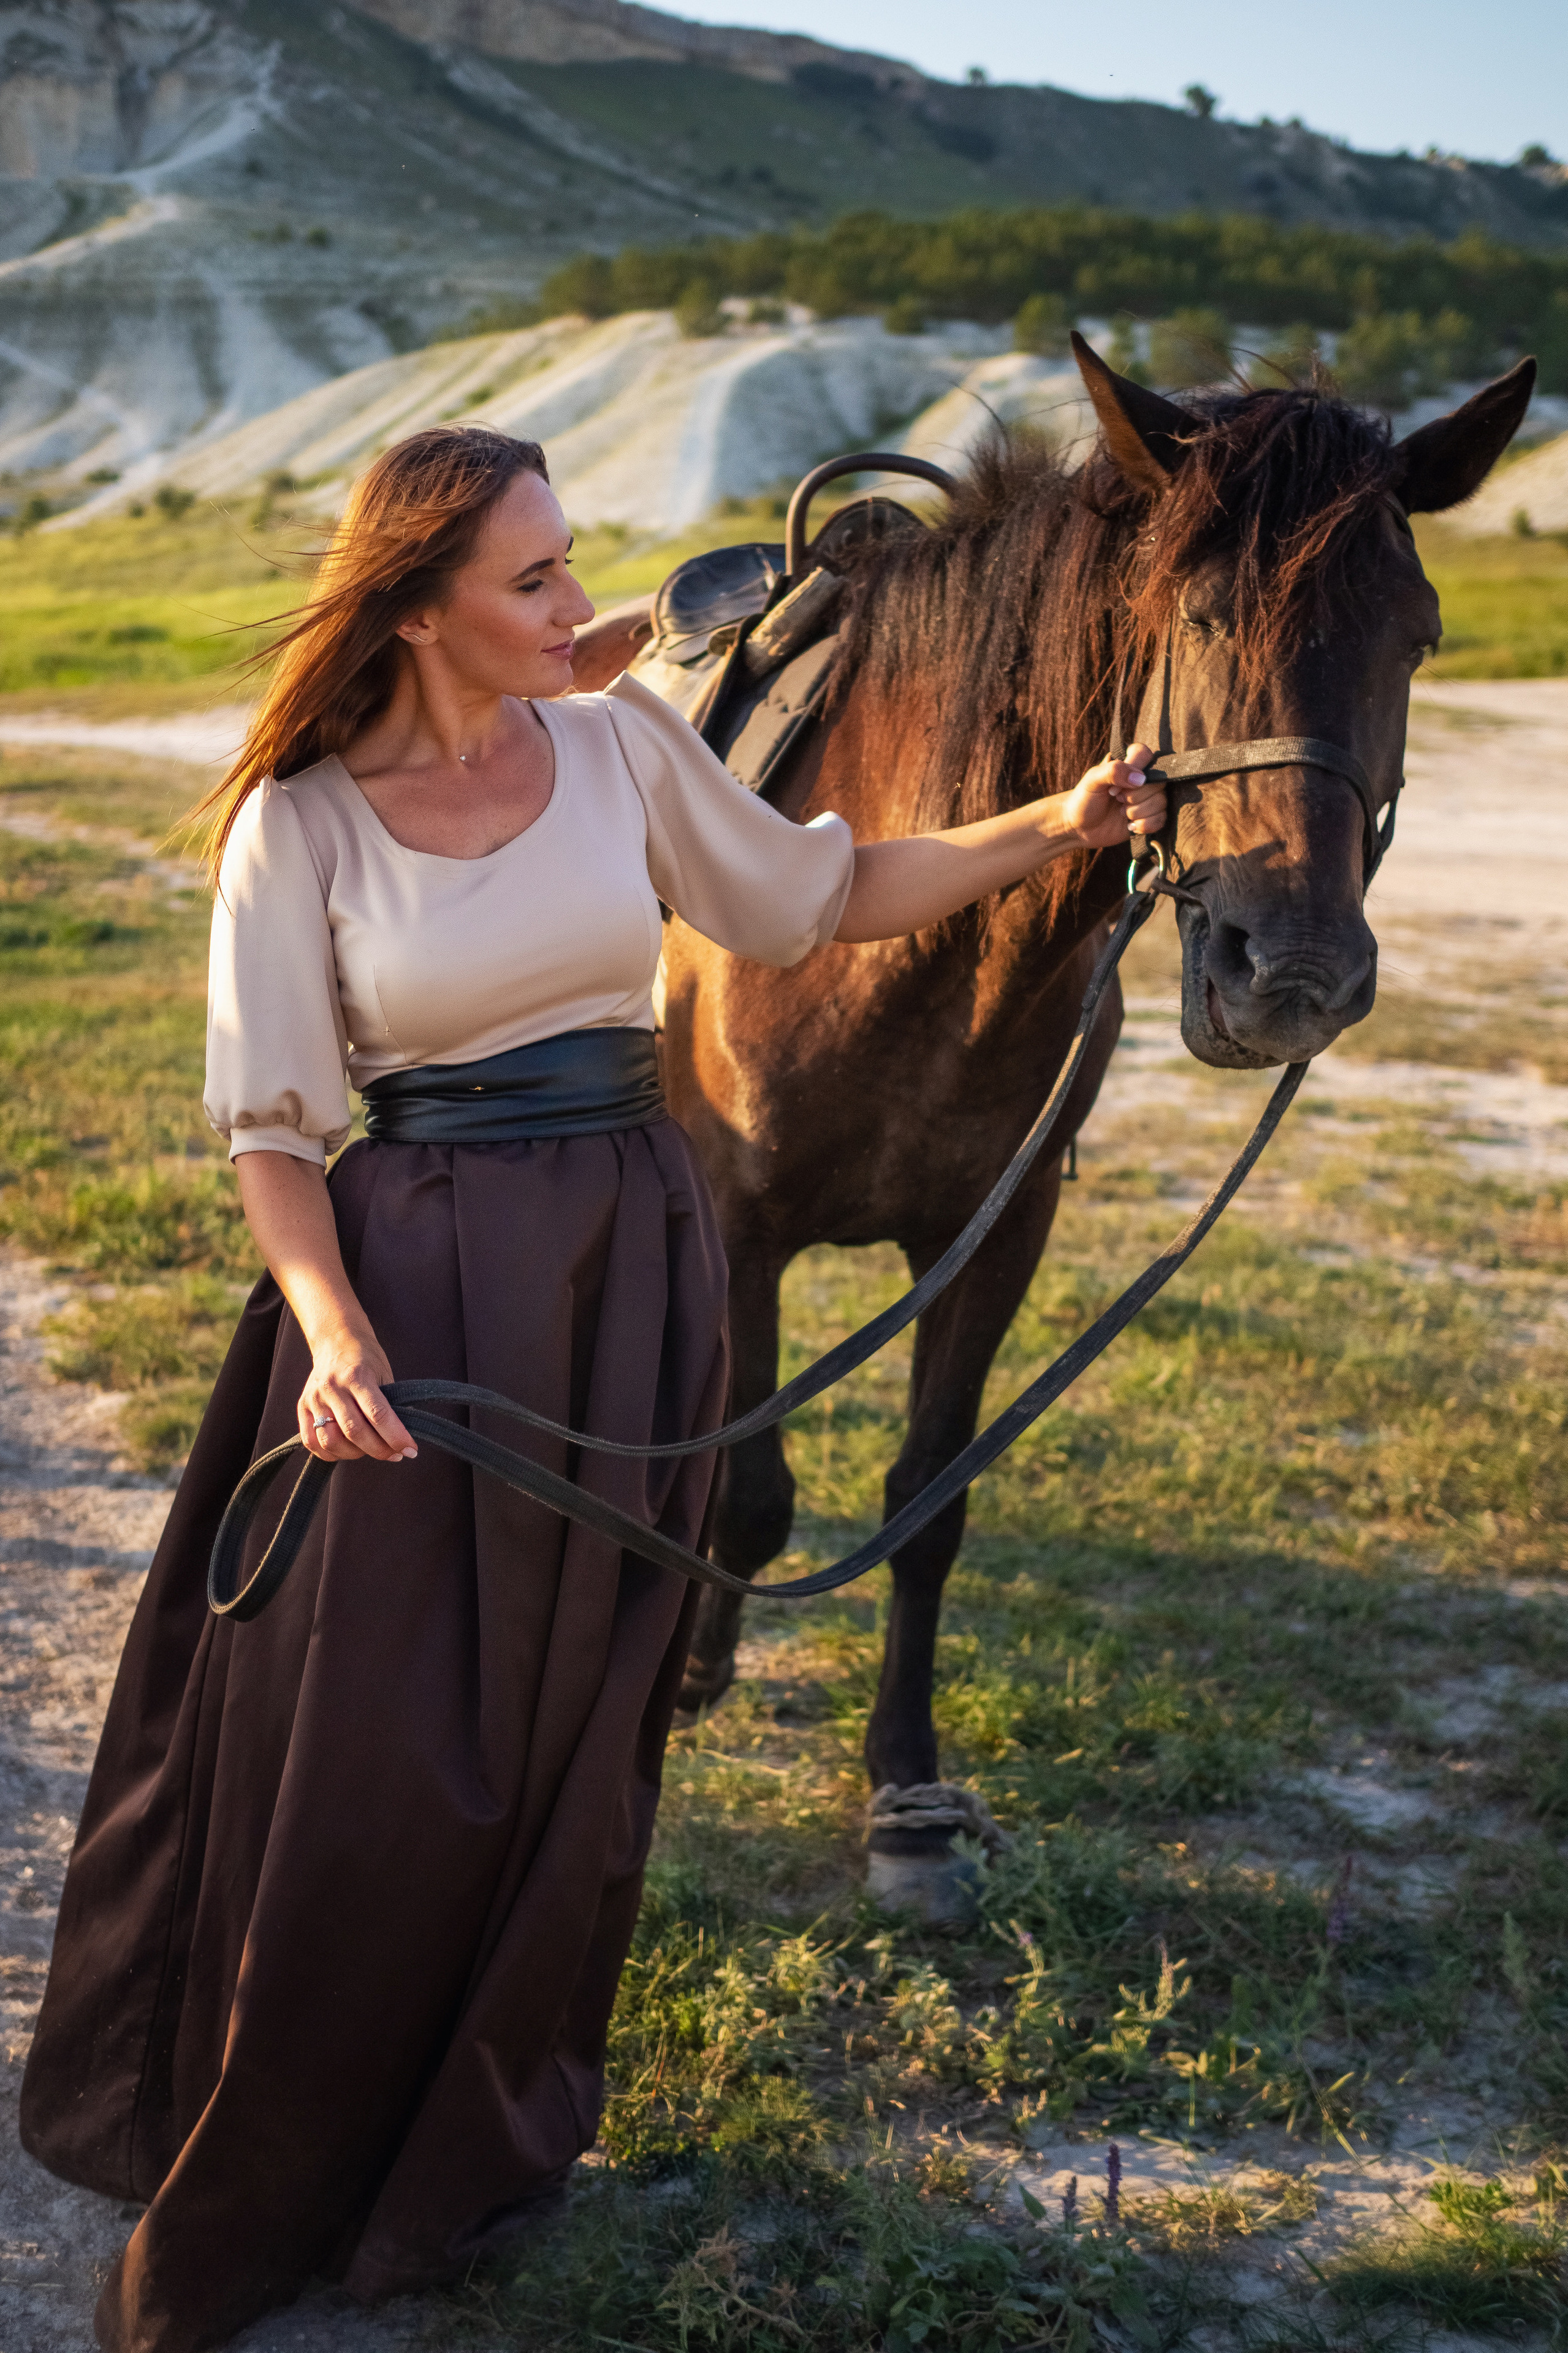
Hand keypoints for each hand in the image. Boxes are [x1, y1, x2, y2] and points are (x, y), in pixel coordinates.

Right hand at [298, 1327, 416, 1463]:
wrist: (336, 1340)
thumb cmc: (366, 1358)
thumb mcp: (384, 1373)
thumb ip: (388, 1403)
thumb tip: (399, 1438)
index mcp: (357, 1376)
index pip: (378, 1415)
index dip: (396, 1437)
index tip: (411, 1450)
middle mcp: (333, 1387)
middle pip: (355, 1432)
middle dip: (380, 1450)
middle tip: (396, 1454)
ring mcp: (314, 1398)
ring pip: (331, 1441)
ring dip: (355, 1454)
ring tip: (370, 1449)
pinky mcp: (303, 1407)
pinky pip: (312, 1441)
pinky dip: (331, 1453)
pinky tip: (348, 1450)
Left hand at [1061, 742, 1164, 851]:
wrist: (1079, 828)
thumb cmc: (1084, 800)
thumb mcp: (1092, 781)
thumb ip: (1113, 771)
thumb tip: (1140, 778)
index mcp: (1128, 762)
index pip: (1145, 755)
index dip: (1132, 773)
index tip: (1114, 788)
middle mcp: (1142, 778)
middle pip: (1157, 782)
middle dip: (1134, 797)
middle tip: (1116, 800)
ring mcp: (1148, 798)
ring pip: (1161, 802)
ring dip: (1138, 812)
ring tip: (1121, 813)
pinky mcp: (1150, 817)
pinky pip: (1161, 819)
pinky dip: (1145, 825)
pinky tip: (1130, 825)